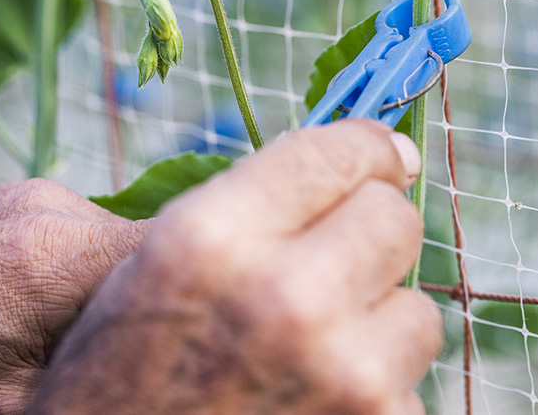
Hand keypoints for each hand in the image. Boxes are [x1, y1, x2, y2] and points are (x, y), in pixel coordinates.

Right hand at [30, 119, 442, 413]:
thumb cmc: (120, 378)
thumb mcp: (156, 266)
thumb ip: (251, 203)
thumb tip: (370, 157)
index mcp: (212, 239)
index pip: (336, 152)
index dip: (366, 148)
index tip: (381, 156)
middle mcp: (283, 296)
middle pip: (394, 217)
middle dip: (369, 231)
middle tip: (335, 257)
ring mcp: (341, 371)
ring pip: (417, 307)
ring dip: (377, 321)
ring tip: (314, 349)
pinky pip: (408, 384)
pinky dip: (374, 388)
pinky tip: (314, 400)